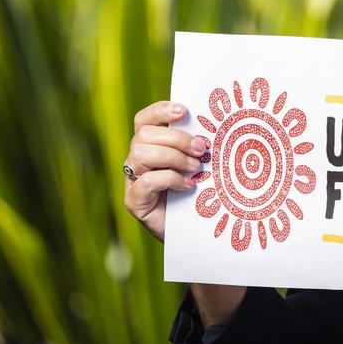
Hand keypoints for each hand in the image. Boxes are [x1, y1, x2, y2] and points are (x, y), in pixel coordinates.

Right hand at [123, 101, 208, 242]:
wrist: (193, 233)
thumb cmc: (197, 195)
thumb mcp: (198, 166)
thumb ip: (195, 148)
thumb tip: (210, 129)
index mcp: (150, 147)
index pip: (143, 120)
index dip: (159, 110)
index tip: (183, 110)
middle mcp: (136, 161)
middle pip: (143, 135)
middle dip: (176, 138)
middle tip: (201, 149)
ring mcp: (132, 181)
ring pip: (141, 154)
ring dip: (174, 158)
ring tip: (196, 169)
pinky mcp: (134, 201)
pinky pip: (146, 181)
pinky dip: (170, 179)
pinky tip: (188, 186)